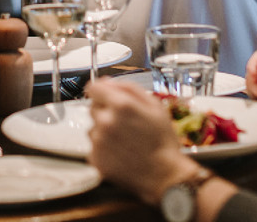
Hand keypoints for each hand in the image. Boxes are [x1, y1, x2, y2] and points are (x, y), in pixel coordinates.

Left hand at [85, 79, 201, 205]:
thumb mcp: (155, 106)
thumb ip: (130, 88)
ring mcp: (98, 141)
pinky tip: (120, 151)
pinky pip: (94, 146)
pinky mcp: (95, 158)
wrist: (163, 175)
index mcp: (121, 105)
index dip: (101, 90)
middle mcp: (106, 121)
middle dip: (106, 111)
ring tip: (125, 140)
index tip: (106, 96)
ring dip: (104, 130)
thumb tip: (108, 82)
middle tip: (125, 123)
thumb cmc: (162, 141)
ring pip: (93, 127)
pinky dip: (104, 148)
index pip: (93, 88)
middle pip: (93, 107)